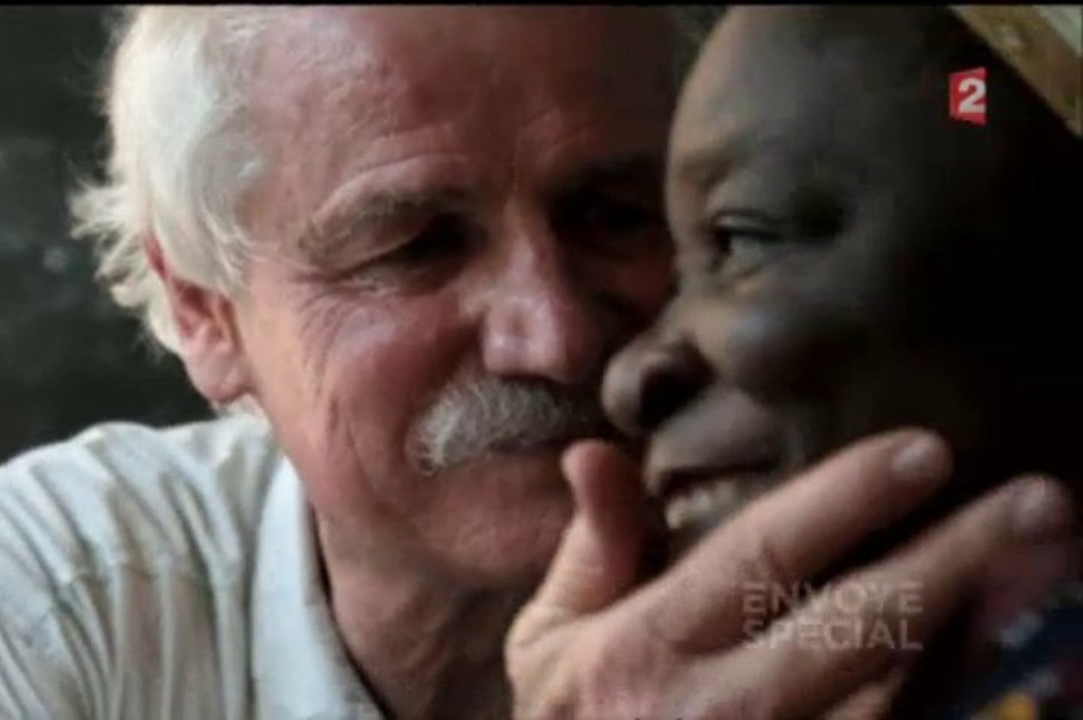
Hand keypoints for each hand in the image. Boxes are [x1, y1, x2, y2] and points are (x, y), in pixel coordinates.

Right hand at [505, 429, 1076, 718]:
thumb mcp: (550, 638)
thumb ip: (591, 548)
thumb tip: (596, 452)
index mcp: (647, 648)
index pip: (758, 558)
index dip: (844, 500)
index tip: (923, 450)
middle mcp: (718, 708)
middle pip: (855, 627)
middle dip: (953, 558)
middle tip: (1041, 502)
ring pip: (894, 692)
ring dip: (978, 627)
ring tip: (1046, 563)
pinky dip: (952, 694)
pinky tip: (1004, 646)